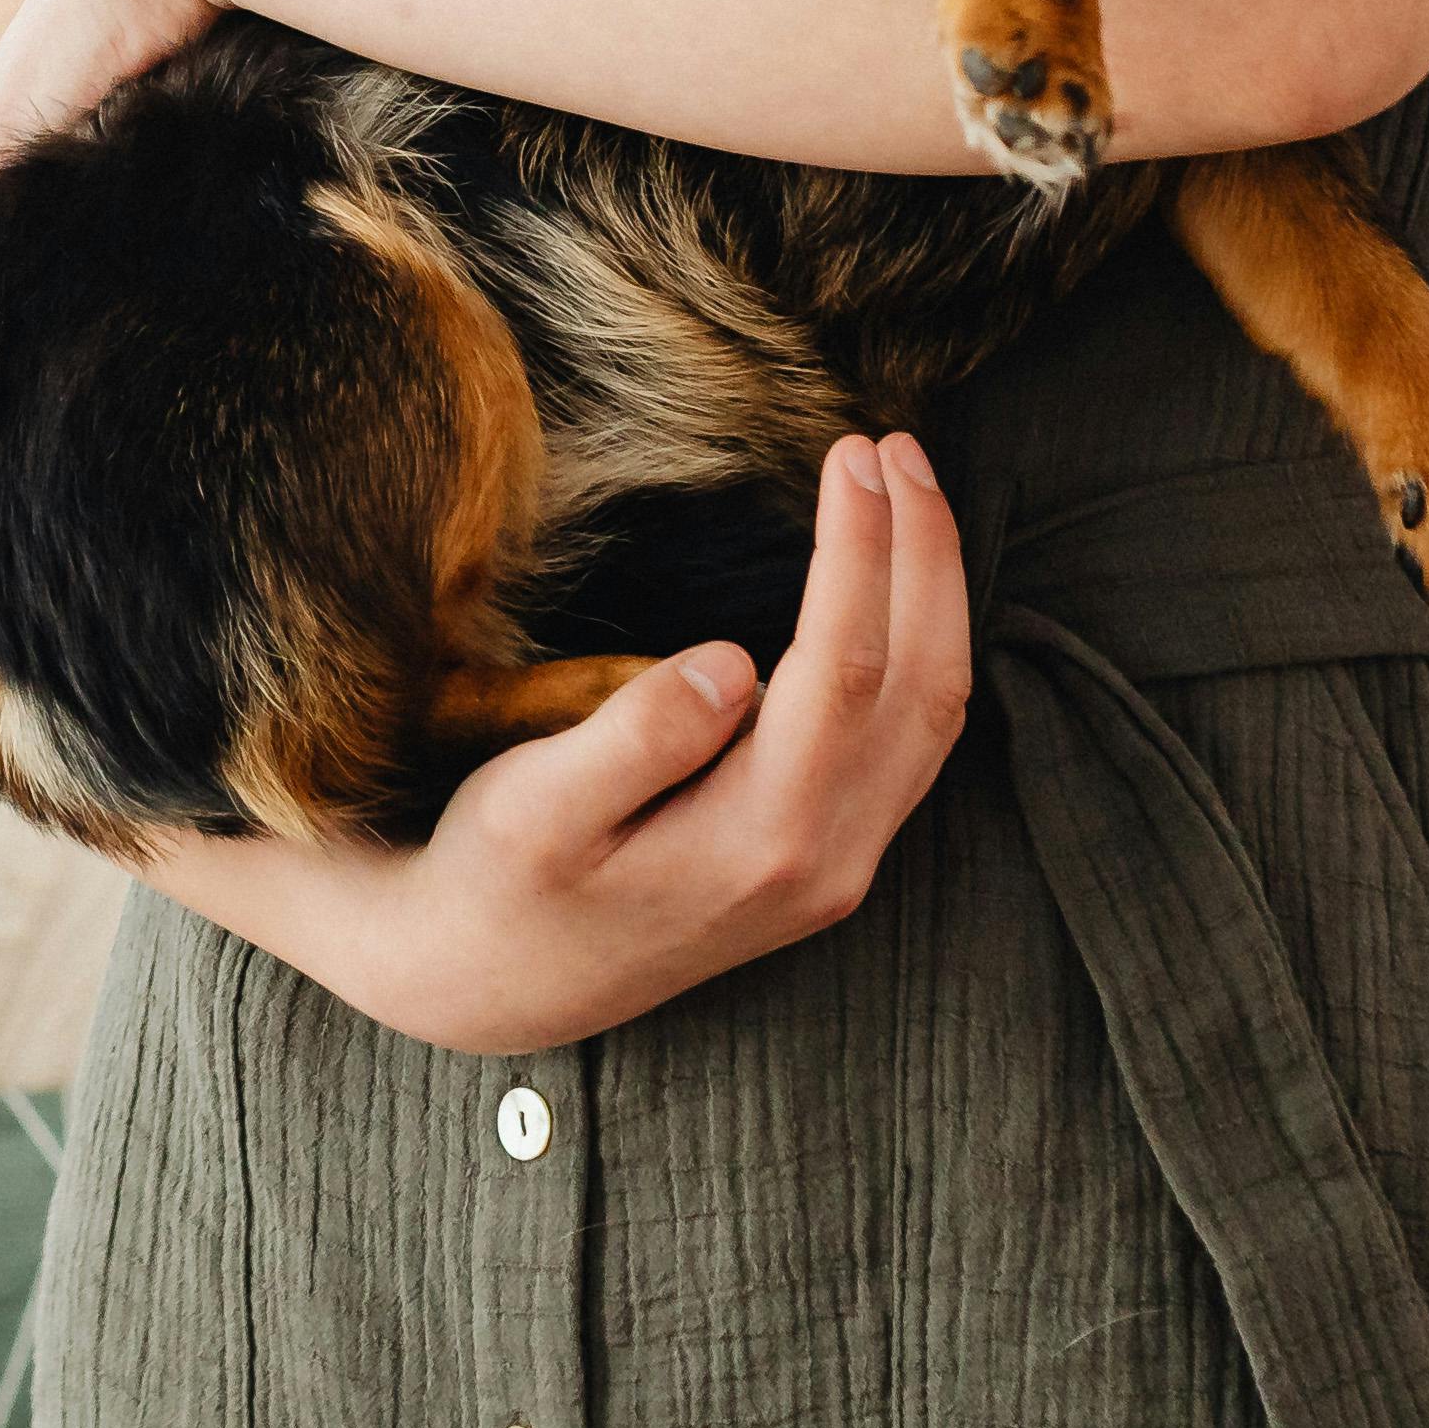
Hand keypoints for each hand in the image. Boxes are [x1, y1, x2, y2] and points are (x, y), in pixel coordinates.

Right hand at [164, 431, 978, 1056]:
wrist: (491, 983)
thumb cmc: (496, 879)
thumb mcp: (533, 808)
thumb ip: (635, 739)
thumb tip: (730, 663)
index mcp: (759, 843)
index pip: (842, 670)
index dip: (859, 552)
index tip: (848, 454)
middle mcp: (825, 862)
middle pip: (922, 686)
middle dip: (921, 553)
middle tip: (894, 444)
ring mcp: (838, 866)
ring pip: (934, 716)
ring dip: (936, 595)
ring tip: (909, 488)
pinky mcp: (827, 858)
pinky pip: (911, 742)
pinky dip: (920, 648)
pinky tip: (897, 586)